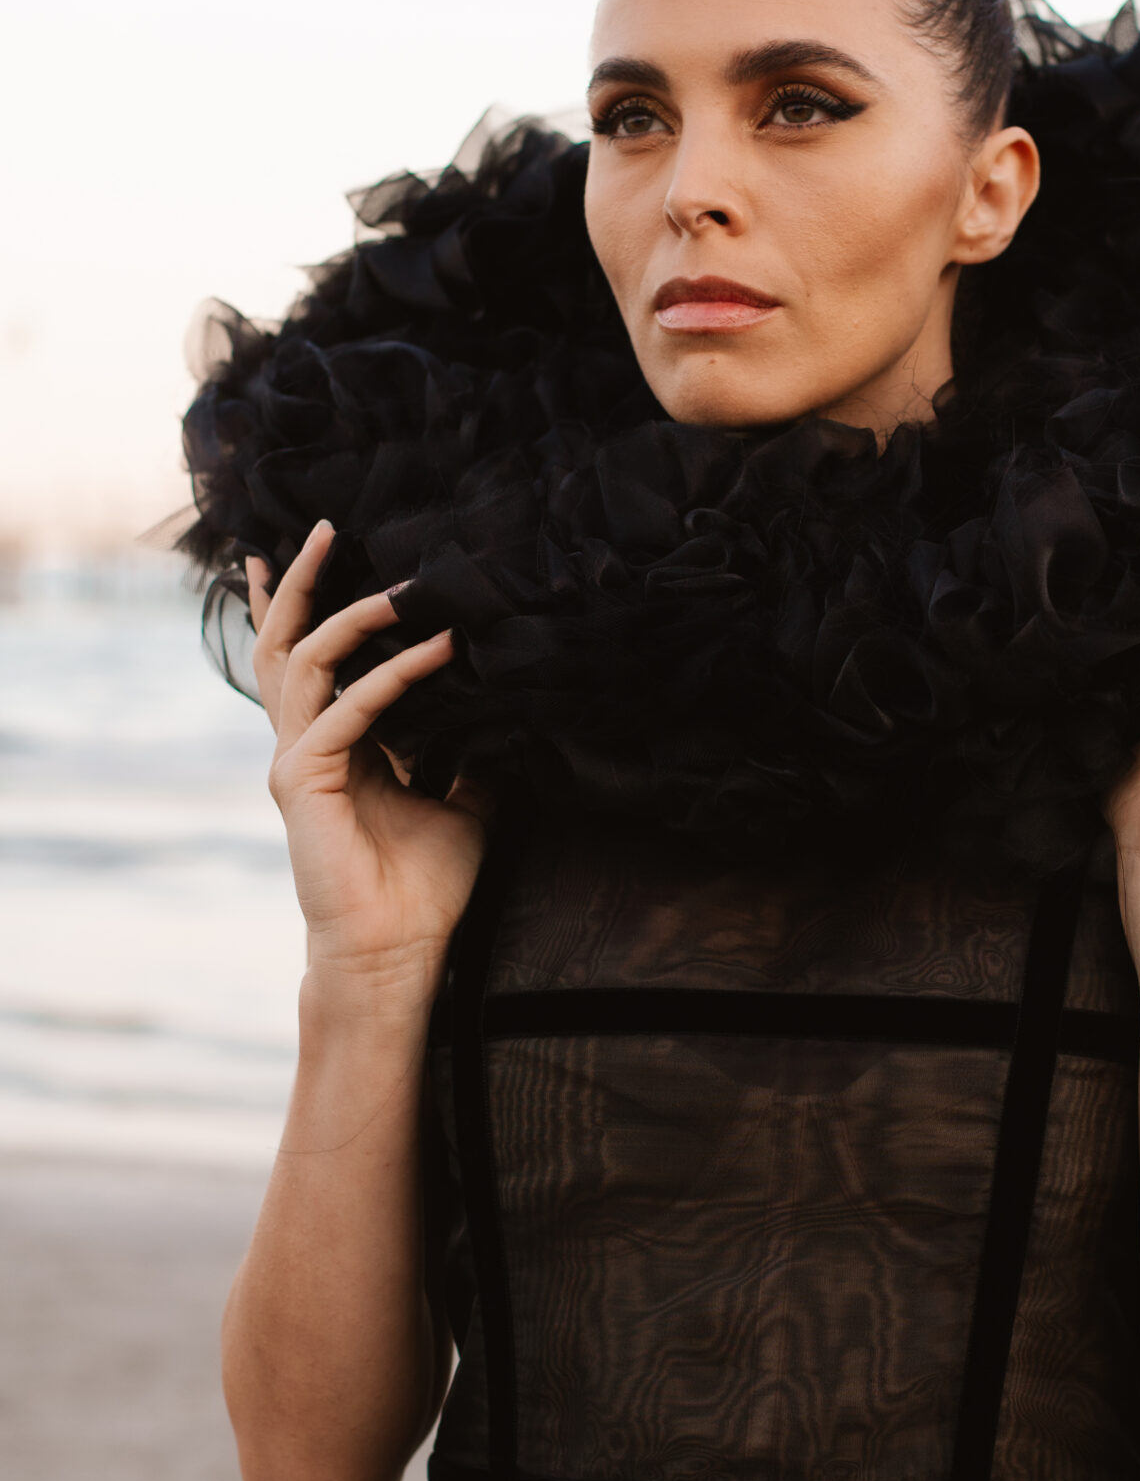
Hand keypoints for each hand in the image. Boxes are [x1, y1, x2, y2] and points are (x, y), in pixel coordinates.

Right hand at [248, 522, 485, 994]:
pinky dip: (391, 676)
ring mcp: (297, 760)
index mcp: (333, 744)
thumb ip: (473, 754)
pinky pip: (348, 711)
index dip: (304, 605)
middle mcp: (304, 743)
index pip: (310, 659)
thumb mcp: (466, 803)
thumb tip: (512, 711)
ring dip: (349, 614)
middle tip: (322, 527)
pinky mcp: (304, 782)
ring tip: (398, 584)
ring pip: (304, 662)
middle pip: (286, 643)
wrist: (398, 952)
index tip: (320, 551)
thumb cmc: (425, 887)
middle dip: (298, 583)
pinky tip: (435, 652)